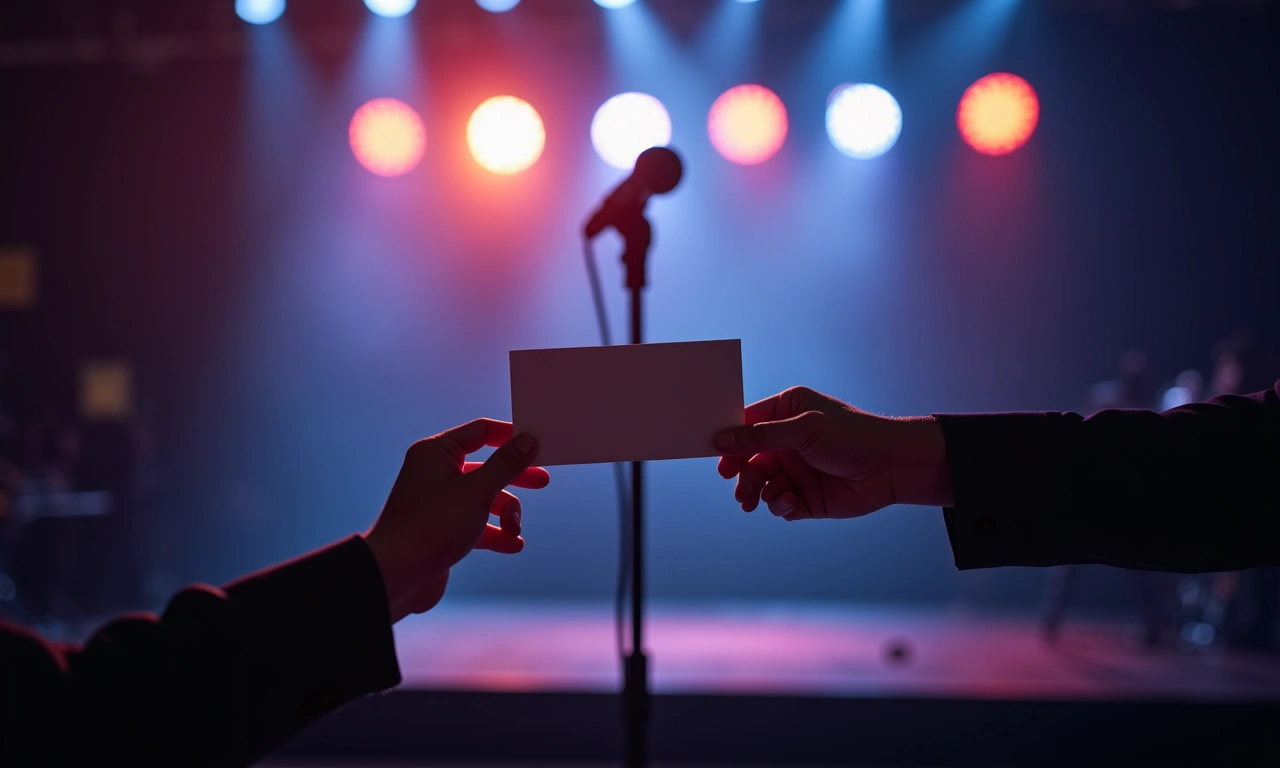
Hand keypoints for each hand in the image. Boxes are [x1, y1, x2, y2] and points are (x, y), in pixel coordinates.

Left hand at [364, 419, 548, 621]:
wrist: (396, 576)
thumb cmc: (430, 526)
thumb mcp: (477, 491)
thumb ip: (505, 465)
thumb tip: (527, 441)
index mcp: (437, 453)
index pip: (481, 432)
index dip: (510, 437)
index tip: (538, 445)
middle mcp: (436, 473)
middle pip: (486, 467)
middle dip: (515, 477)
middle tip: (543, 480)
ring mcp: (439, 503)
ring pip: (484, 499)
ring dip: (506, 514)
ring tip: (514, 530)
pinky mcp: (443, 530)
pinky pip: (477, 525)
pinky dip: (496, 533)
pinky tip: (513, 544)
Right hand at [713, 387, 951, 519]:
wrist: (893, 467)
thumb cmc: (853, 435)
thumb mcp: (803, 428)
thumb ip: (760, 436)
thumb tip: (721, 440)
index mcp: (786, 412)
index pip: (747, 423)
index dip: (729, 439)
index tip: (713, 453)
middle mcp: (788, 440)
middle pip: (748, 458)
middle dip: (740, 472)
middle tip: (734, 483)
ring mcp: (796, 469)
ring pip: (759, 483)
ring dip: (754, 491)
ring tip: (752, 500)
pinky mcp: (805, 496)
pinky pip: (778, 502)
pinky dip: (778, 504)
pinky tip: (788, 501)